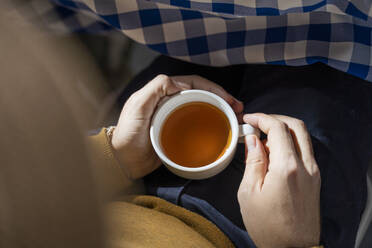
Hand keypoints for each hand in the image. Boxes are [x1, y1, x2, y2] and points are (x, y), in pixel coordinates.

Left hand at [112, 74, 242, 178]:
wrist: (122, 161)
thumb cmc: (127, 134)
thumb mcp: (138, 106)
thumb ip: (156, 88)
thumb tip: (182, 82)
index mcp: (163, 93)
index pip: (194, 84)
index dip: (214, 89)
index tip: (229, 99)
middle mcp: (171, 102)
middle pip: (202, 95)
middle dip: (222, 99)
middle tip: (238, 109)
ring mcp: (175, 118)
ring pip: (203, 109)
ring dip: (220, 111)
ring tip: (235, 119)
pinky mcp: (177, 134)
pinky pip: (198, 126)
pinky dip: (211, 126)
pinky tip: (221, 131)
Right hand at [238, 113, 320, 247]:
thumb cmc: (268, 226)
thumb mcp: (249, 193)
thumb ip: (253, 161)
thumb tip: (253, 140)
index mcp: (287, 167)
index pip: (278, 128)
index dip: (261, 118)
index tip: (248, 120)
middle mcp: (306, 165)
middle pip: (296, 126)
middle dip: (275, 119)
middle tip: (257, 124)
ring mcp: (314, 172)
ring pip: (302, 137)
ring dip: (283, 131)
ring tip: (262, 141)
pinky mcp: (315, 179)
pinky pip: (304, 151)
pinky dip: (289, 144)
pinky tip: (274, 154)